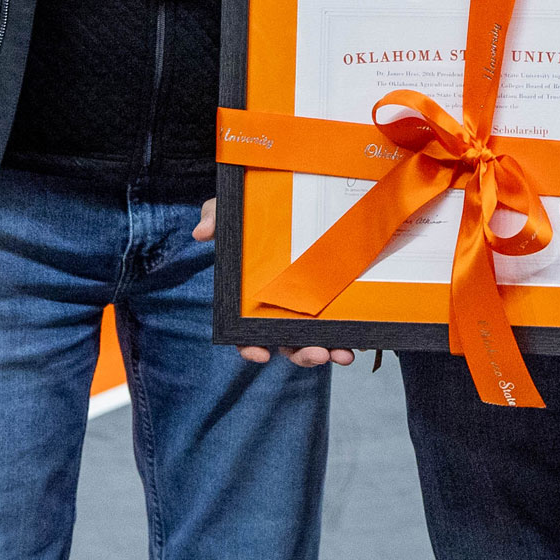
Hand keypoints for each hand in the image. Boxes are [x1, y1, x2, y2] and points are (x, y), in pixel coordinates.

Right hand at [192, 199, 355, 369]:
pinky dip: (346, 337)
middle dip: (301, 354)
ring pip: (313, 341)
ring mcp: (304, 310)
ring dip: (327, 352)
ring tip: (341, 354)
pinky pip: (337, 327)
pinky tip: (358, 341)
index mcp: (249, 300)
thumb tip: (202, 232)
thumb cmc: (250, 215)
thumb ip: (215, 217)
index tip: (260, 353)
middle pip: (286, 343)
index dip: (249, 346)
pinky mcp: (328, 302)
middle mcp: (277, 311)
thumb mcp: (230, 211)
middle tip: (317, 353)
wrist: (282, 205)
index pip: (244, 333)